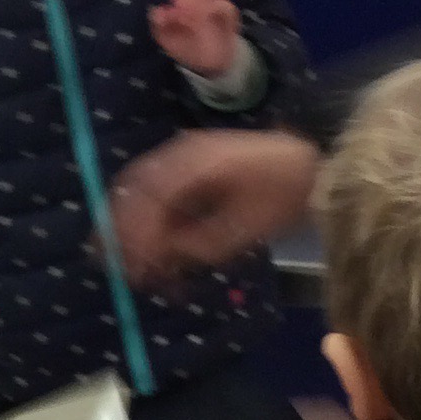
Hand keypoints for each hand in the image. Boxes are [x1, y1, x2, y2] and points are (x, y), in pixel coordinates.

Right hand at [110, 129, 320, 285]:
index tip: (133, 267)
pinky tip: (143, 238)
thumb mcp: (241, 231)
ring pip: (136, 186)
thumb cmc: (280, 198)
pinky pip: (151, 184)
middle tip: (113, 264)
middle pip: (132, 188)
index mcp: (195, 165)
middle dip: (120, 229)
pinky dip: (142, 213)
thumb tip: (157, 259)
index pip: (148, 199)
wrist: (307, 164)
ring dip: (126, 221)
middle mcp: (180, 152)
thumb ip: (195, 245)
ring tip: (125, 255)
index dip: (135, 236)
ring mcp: (181, 152)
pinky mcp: (186, 161)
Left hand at [148, 0, 240, 77]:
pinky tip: (203, 20)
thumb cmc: (187, 44)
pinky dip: (211, 10)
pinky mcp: (229, 14)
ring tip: (186, 16)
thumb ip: (160, 26)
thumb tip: (158, 11)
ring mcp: (215, 1)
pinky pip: (222, 6)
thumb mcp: (167, 38)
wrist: (210, 64)